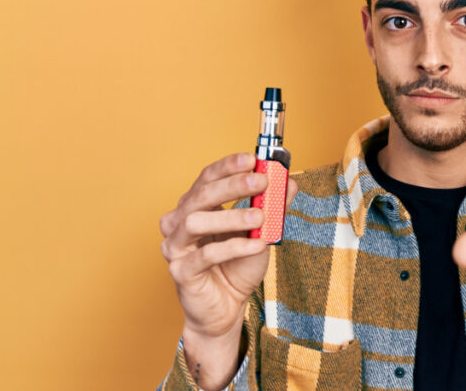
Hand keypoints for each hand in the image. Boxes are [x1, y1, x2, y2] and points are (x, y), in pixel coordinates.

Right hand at [160, 152, 297, 385]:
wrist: (228, 307)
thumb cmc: (238, 266)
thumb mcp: (261, 232)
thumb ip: (272, 207)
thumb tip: (289, 182)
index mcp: (195, 207)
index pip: (207, 178)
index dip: (228, 166)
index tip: (252, 159)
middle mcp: (179, 222)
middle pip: (200, 195)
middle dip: (232, 185)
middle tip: (260, 181)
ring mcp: (176, 247)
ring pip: (195, 222)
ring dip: (232, 216)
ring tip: (260, 218)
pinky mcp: (181, 272)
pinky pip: (205, 255)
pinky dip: (234, 247)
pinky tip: (256, 245)